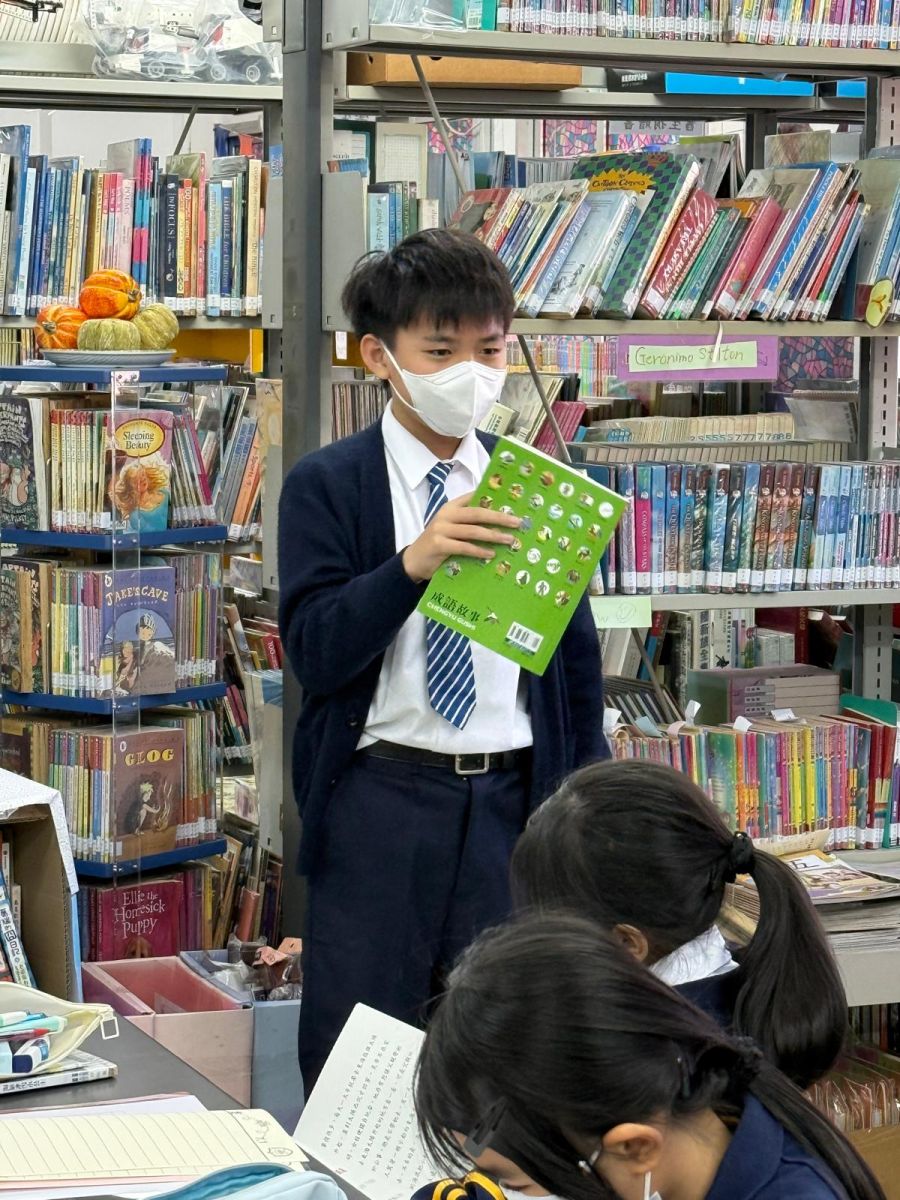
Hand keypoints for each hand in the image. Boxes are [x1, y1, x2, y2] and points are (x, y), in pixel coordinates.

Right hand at [402, 493, 521, 582]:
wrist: (414, 560)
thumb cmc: (438, 543)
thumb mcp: (452, 528)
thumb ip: (468, 522)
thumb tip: (499, 522)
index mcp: (451, 506)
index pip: (474, 497)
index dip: (493, 497)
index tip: (512, 500)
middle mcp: (446, 514)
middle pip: (477, 513)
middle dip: (499, 517)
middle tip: (517, 522)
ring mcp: (441, 529)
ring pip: (473, 530)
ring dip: (494, 535)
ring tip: (509, 540)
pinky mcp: (439, 544)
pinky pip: (464, 547)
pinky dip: (479, 550)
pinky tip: (491, 554)